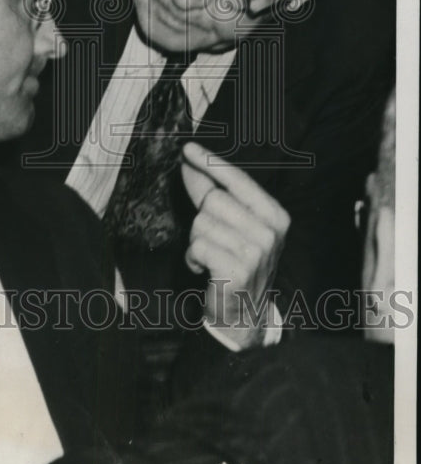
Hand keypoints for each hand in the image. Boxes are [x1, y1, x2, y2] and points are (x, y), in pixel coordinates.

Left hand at [181, 141, 290, 348]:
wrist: (243, 314)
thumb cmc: (236, 263)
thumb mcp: (234, 225)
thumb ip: (214, 193)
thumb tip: (189, 163)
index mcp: (275, 216)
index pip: (238, 180)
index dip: (211, 163)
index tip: (188, 149)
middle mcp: (270, 232)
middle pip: (214, 201)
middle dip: (202, 218)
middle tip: (213, 240)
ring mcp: (256, 253)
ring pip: (202, 223)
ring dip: (197, 240)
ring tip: (212, 256)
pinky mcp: (237, 271)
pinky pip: (198, 246)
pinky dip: (193, 258)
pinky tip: (206, 269)